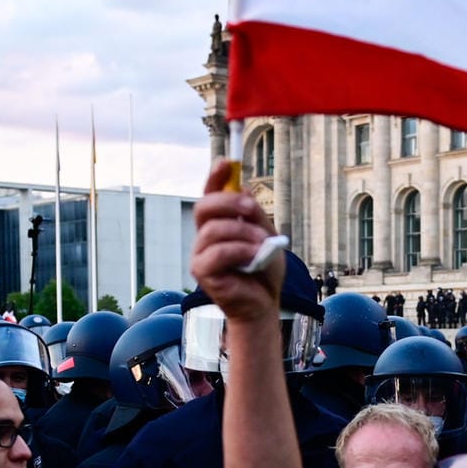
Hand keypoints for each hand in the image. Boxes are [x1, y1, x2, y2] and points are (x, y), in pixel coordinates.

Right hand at [192, 160, 283, 322]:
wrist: (264, 305)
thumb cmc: (263, 272)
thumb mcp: (265, 236)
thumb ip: (254, 216)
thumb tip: (243, 190)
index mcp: (220, 224)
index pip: (210, 195)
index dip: (215, 177)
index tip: (226, 162)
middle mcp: (205, 237)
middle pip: (203, 207)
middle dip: (227, 202)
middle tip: (250, 207)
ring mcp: (200, 254)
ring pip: (213, 230)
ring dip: (242, 232)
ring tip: (261, 245)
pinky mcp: (202, 273)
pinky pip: (216, 252)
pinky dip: (239, 251)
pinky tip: (253, 258)